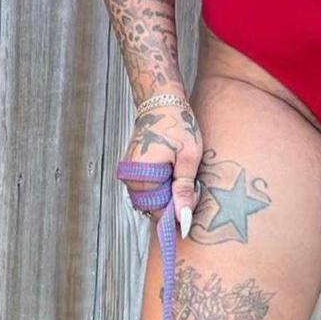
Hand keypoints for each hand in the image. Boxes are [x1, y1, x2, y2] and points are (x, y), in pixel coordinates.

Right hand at [120, 98, 202, 234]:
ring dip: (166, 195)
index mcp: (142, 176)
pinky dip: (161, 187)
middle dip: (171, 204)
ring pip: (150, 199)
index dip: (176, 214)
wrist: (160, 102)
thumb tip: (183, 216)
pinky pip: (147, 188)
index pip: (157, 211)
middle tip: (190, 190)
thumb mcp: (189, 157)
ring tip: (180, 177)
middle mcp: (130, 177)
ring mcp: (129, 173)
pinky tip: (172, 174)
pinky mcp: (132, 169)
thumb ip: (184, 188)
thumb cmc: (177, 125)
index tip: (191, 214)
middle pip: (152, 207)